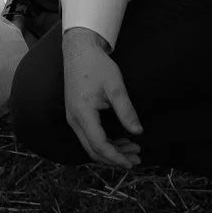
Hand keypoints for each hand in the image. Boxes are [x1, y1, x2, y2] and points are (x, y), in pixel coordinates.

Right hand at [61, 29, 141, 166]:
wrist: (79, 50)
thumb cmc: (97, 65)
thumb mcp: (115, 86)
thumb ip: (126, 110)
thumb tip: (138, 132)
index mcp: (83, 113)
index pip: (99, 145)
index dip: (116, 157)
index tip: (132, 162)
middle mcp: (74, 119)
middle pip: (93, 150)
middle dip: (115, 158)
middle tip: (136, 159)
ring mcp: (73, 117)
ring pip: (90, 145)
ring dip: (111, 151)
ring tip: (133, 150)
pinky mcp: (76, 114)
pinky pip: (89, 136)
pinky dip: (105, 142)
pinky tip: (120, 141)